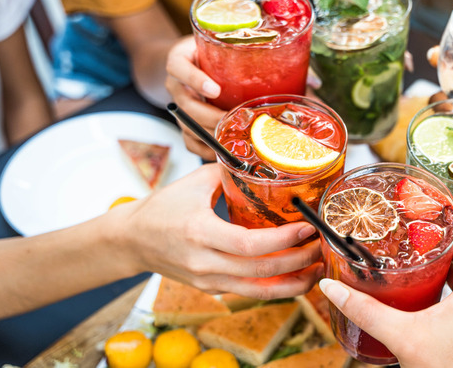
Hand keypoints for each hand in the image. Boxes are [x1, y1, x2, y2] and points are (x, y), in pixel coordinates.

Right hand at [111, 163, 321, 298]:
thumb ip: (229, 172)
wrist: (130, 240)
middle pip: (261, 272)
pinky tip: (296, 275)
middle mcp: (204, 262)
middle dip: (299, 262)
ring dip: (294, 283)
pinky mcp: (211, 288)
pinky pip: (250, 292)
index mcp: (199, 232)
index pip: (249, 245)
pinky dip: (276, 286)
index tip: (307, 228)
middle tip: (322, 246)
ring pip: (259, 291)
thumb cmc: (162, 208)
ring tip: (318, 267)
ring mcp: (207, 280)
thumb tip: (264, 161)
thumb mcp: (193, 182)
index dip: (283, 240)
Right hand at [165, 36, 225, 159]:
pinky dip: (209, 150)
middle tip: (237, 121)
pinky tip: (228, 152)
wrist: (189, 63)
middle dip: (212, 118)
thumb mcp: (216, 43)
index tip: (215, 90)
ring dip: (213, 135)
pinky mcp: (183, 125)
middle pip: (187, 107)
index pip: (179, 68)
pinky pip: (191, 143)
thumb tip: (277, 60)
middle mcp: (175, 86)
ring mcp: (178, 108)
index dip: (195, 81)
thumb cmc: (209, 52)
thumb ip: (234, 49)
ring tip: (237, 139)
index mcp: (178, 60)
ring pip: (189, 128)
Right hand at [319, 201, 452, 367]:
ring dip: (447, 242)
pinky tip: (428, 262)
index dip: (451, 205)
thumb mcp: (399, 335)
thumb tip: (330, 287)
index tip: (429, 189)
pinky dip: (451, 263)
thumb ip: (363, 308)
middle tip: (414, 207)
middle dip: (442, 221)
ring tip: (417, 228)